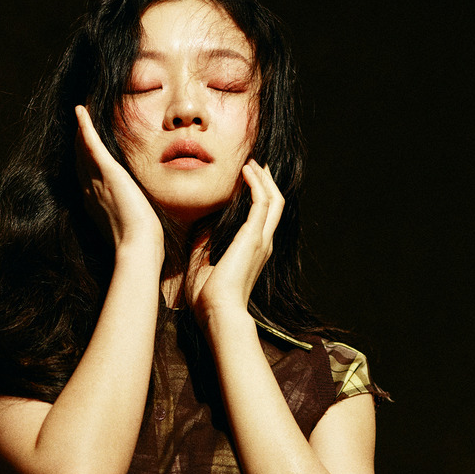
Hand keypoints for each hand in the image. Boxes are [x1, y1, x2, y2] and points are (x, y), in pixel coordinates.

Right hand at [75, 106, 163, 260]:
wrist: (138, 246)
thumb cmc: (139, 242)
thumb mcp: (131, 226)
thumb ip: (129, 217)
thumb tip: (140, 221)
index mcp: (95, 204)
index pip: (86, 176)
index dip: (84, 160)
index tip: (84, 148)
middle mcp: (90, 190)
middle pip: (80, 160)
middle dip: (78, 142)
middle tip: (78, 123)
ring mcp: (96, 180)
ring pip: (82, 149)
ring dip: (80, 130)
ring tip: (80, 112)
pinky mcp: (107, 172)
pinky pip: (91, 144)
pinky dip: (85, 126)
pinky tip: (81, 110)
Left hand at [186, 160, 283, 325]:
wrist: (218, 312)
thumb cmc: (208, 297)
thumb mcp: (203, 264)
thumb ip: (204, 244)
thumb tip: (200, 226)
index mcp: (253, 251)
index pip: (262, 217)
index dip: (257, 195)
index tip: (247, 178)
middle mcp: (262, 243)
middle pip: (274, 204)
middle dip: (266, 181)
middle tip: (256, 163)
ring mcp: (260, 240)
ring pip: (273, 199)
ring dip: (263, 177)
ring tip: (251, 161)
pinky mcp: (253, 237)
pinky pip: (261, 201)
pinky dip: (256, 183)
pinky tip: (246, 170)